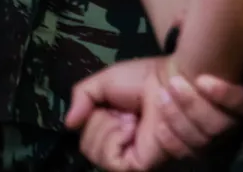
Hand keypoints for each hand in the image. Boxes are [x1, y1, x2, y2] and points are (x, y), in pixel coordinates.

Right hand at [65, 57, 242, 169]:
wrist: (174, 78)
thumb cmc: (144, 78)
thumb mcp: (103, 82)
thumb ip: (82, 98)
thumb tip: (68, 125)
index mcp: (117, 129)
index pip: (88, 144)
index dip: (92, 124)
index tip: (110, 107)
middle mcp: (127, 147)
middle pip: (92, 154)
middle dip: (100, 126)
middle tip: (123, 111)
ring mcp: (138, 158)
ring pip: (105, 159)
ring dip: (115, 128)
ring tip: (136, 114)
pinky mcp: (149, 164)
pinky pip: (120, 165)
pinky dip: (119, 138)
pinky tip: (134, 123)